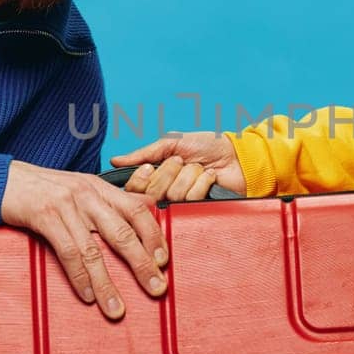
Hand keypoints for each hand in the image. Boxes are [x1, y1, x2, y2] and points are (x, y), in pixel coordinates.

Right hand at [0, 161, 167, 320]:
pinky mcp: (44, 216)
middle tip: (156, 288)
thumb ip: (107, 203)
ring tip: (117, 309)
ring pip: (94, 250)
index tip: (164, 261)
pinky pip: (67, 252)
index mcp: (100, 188)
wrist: (2, 178)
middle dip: (142, 264)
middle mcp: (87, 195)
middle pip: (122, 232)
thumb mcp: (80, 188)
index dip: (154, 236)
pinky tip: (87, 296)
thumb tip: (141, 217)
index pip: (138, 210)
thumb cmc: (43, 188)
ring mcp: (66, 205)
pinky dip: (79, 278)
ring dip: (107, 284)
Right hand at [111, 131, 246, 200]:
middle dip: (170, 171)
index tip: (152, 166)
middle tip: (181, 162)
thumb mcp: (172, 143)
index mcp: (156, 178)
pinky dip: (202, 182)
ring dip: (189, 175)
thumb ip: (144, 154)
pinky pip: (191, 199)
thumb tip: (116, 160)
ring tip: (198, 168)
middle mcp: (166, 193)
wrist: (236, 156)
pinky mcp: (199, 210)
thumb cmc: (208, 146)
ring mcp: (183, 204)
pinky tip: (209, 177)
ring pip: (173, 195)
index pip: (134, 188)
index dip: (142, 178)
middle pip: (152, 192)